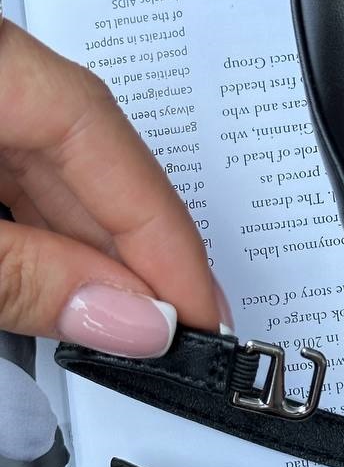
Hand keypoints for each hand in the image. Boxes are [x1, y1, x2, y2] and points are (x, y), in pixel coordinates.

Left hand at [0, 21, 231, 355]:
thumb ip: (27, 278)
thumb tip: (130, 319)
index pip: (100, 137)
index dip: (163, 234)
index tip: (202, 312)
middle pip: (81, 147)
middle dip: (129, 247)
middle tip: (176, 330)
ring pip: (43, 159)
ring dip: (82, 241)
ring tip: (124, 317)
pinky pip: (6, 164)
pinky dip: (34, 224)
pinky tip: (55, 271)